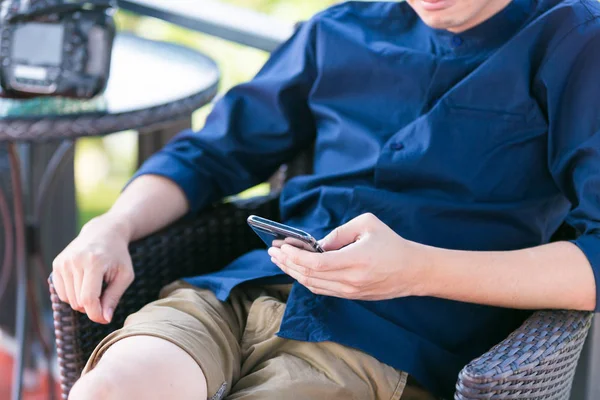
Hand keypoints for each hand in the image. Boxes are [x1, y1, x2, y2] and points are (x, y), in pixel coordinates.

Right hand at [52, 214, 133, 323]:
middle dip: (92, 306)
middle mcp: (75, 261)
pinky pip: (61, 293)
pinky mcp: (57, 264)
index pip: (88, 298)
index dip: (96, 314)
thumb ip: (114, 297)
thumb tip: (105, 319)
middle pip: (78, 302)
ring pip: (69, 300)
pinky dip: (73, 295)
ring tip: (95, 287)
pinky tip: (84, 284)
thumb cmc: (118, 256)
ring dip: (82, 301)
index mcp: (94, 262)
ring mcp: (63, 262)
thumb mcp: (124, 275)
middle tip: (104, 296)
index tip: (105, 318)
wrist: (104, 232)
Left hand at [268, 213, 426, 299]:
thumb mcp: (366, 224)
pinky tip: (297, 269)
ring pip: (312, 285)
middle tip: (272, 252)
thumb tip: (316, 245)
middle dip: (286, 263)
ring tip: (279, 260)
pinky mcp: (351, 296)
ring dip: (293, 272)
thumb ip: (338, 233)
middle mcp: (350, 281)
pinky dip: (305, 279)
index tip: (280, 246)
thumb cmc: (391, 243)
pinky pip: (322, 289)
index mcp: (355, 261)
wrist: (414, 271)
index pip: (315, 263)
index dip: (294, 256)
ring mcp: (350, 292)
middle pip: (308, 276)